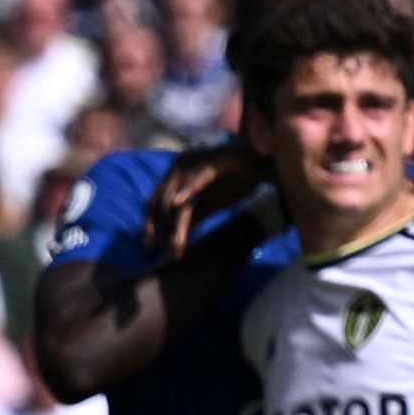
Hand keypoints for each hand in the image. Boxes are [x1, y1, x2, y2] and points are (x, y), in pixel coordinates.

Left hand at [138, 138, 276, 272]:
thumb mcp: (213, 202)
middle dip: (160, 229)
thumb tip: (178, 236)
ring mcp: (196, 162)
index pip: (154, 202)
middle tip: (164, 254)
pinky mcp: (214, 162)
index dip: (150, 224)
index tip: (149, 247)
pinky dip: (187, 190)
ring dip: (175, 226)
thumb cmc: (238, 179)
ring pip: (178, 198)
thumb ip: (195, 215)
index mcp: (177, 174)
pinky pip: (197, 180)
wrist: (265, 160)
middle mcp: (181, 165)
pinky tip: (179, 203)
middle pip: (160, 201)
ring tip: (176, 247)